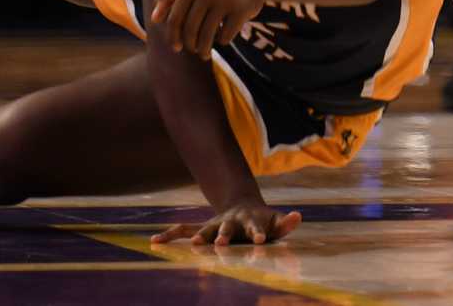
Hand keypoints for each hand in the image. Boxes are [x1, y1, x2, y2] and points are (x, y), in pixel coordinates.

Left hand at [150, 0, 268, 53]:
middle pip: (190, 30)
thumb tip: (153, 19)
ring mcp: (225, 0)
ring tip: (205, 53)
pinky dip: (222, 41)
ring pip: (207, 36)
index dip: (173, 37)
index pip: (174, 19)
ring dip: (204, 49)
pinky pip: (224, 37)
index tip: (176, 48)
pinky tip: (223, 36)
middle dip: (190, 45)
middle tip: (194, 50)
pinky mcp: (240, 10)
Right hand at [152, 201, 301, 245]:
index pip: (255, 228)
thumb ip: (286, 222)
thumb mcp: (276, 222)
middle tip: (221, 244)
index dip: (258, 234)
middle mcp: (230, 222)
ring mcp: (215, 225)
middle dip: (223, 236)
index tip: (260, 240)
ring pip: (203, 230)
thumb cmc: (264, 221)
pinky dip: (169, 235)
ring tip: (192, 243)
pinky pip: (183, 230)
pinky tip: (155, 241)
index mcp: (250, 221)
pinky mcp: (203, 230)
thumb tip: (298, 217)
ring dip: (197, 236)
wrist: (243, 207)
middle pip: (226, 229)